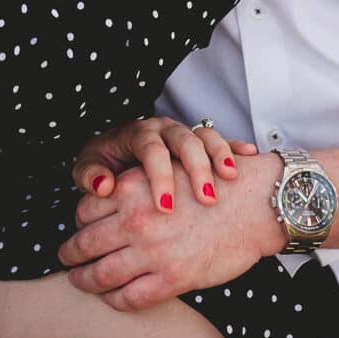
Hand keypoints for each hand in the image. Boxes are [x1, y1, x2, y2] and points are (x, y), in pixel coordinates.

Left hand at [59, 155, 285, 310]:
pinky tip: (111, 297)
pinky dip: (114, 300)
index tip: (78, 230)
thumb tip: (107, 200)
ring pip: (101, 274)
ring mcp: (153, 251)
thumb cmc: (211, 184)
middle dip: (70, 254)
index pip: (85, 209)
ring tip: (78, 280)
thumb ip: (135, 188)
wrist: (253, 203)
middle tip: (64, 258)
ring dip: (84, 280)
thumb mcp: (165, 171)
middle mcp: (136, 219)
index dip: (78, 222)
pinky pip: (130, 297)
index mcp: (132, 189)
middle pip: (85, 243)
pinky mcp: (173, 278)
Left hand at [72, 117, 257, 213]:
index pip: (150, 149)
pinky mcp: (203, 146)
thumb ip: (91, 174)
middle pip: (184, 140)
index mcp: (138, 134)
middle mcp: (165, 131)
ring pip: (206, 138)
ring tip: (228, 179)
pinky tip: (247, 157)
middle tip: (203, 199)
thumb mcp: (92, 166)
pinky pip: (223, 141)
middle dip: (196, 168)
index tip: (163, 206)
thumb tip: (103, 185)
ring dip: (219, 157)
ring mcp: (186, 135)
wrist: (127, 154)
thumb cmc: (107, 163)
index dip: (158, 176)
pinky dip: (234, 148)